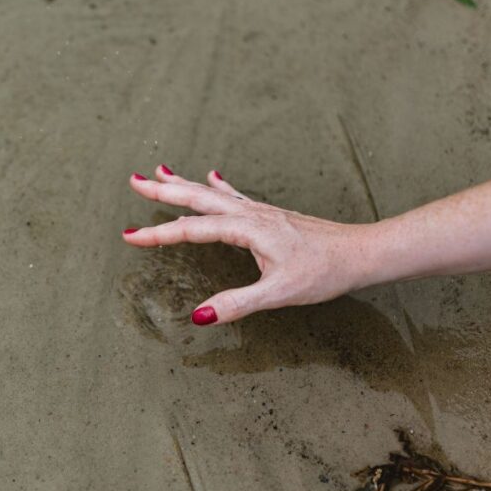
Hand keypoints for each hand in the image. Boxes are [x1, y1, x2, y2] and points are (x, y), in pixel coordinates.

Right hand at [123, 165, 379, 324]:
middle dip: (163, 192)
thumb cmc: (324, 272)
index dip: (158, 233)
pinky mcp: (270, 216)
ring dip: (184, 184)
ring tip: (158, 173)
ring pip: (212, 194)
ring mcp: (260, 212)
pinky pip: (234, 195)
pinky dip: (217, 185)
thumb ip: (237, 304)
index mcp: (247, 229)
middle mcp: (250, 214)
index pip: (192, 229)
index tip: (129, 236)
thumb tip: (199, 317)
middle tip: (132, 181)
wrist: (360, 253)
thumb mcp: (278, 293)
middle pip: (197, 199)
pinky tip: (211, 176)